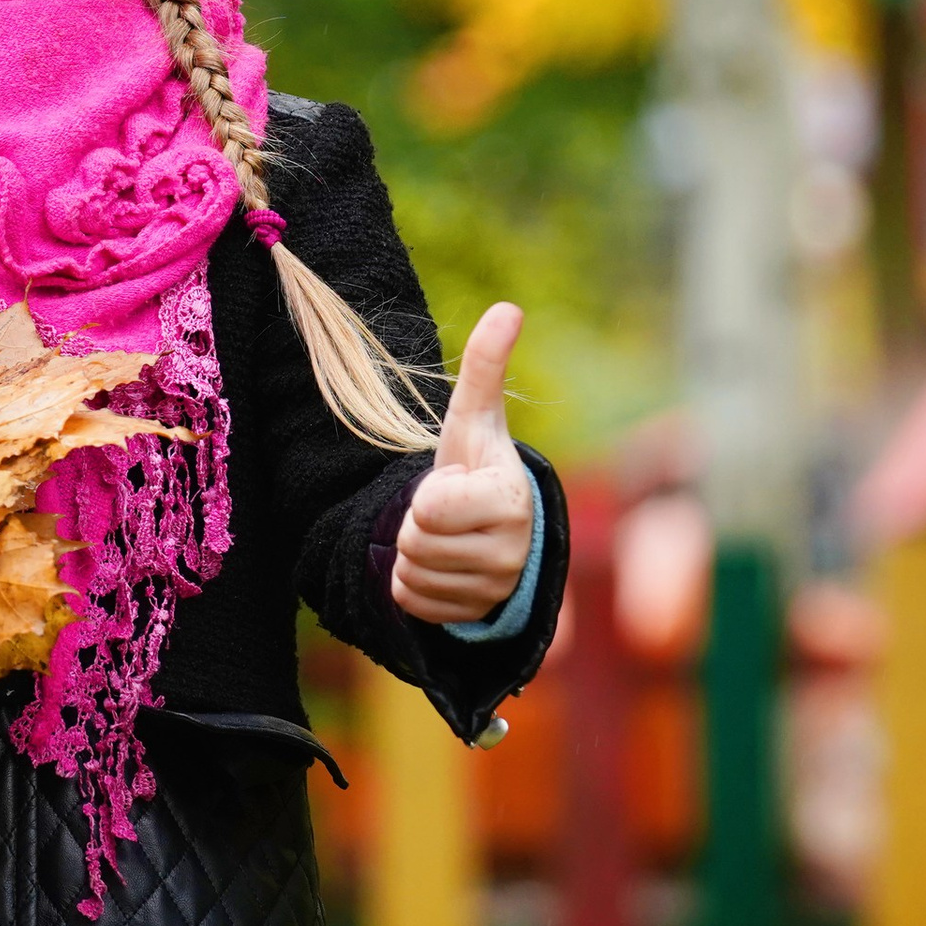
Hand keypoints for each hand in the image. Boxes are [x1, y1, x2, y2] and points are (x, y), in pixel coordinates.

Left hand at [391, 302, 532, 625]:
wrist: (495, 529)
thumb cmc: (478, 466)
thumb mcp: (475, 419)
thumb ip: (485, 367)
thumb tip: (508, 308)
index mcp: (511, 500)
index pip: (432, 508)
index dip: (427, 496)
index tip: (451, 486)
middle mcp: (513, 552)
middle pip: (417, 543)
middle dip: (417, 525)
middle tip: (444, 513)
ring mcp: (496, 591)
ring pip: (413, 575)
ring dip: (414, 555)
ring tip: (445, 537)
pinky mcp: (474, 617)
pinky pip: (413, 604)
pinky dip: (414, 588)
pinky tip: (441, 568)